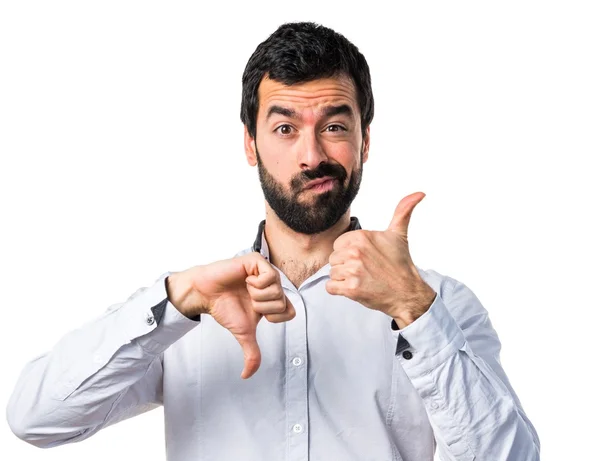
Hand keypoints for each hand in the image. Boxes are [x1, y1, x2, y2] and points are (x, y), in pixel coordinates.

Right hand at [167, 252, 294, 378]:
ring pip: (276, 289)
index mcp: (274, 299)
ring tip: (245, 289)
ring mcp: (266, 271)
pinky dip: (255, 283)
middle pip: (282, 302)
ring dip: (257, 295)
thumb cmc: (225, 308)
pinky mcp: (257, 261)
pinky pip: (269, 276)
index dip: (272, 316)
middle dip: (262, 306)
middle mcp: (273, 285)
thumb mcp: (243, 333)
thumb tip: (246, 376)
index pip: (290, 313)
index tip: (256, 312)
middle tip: (247, 299)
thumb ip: (251, 353)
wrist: (206, 294)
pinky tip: (245, 279)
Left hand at [326, 192, 436, 328]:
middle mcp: (355, 251)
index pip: (338, 244)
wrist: (407, 292)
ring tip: (363, 279)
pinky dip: (340, 290)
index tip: (366, 258)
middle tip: (366, 270)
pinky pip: (330, 287)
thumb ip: (403, 211)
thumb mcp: (399, 234)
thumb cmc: (401, 264)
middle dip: (346, 266)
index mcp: (361, 236)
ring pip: (332, 273)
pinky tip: (356, 288)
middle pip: (333, 259)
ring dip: (344, 279)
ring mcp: (353, 271)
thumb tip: (420, 193)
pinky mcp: (351, 289)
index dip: (349, 252)